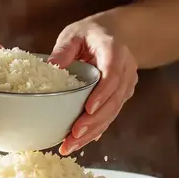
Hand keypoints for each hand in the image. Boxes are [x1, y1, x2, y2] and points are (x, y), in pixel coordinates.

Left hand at [48, 18, 137, 154]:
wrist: (114, 32)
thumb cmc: (91, 33)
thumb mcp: (74, 34)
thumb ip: (64, 49)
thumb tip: (51, 67)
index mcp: (114, 50)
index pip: (112, 74)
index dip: (102, 94)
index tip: (88, 109)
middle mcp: (126, 69)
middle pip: (114, 99)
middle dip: (95, 120)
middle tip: (74, 135)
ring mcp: (127, 83)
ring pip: (114, 111)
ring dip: (94, 130)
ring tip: (71, 145)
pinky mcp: (122, 95)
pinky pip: (111, 114)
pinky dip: (96, 129)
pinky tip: (81, 142)